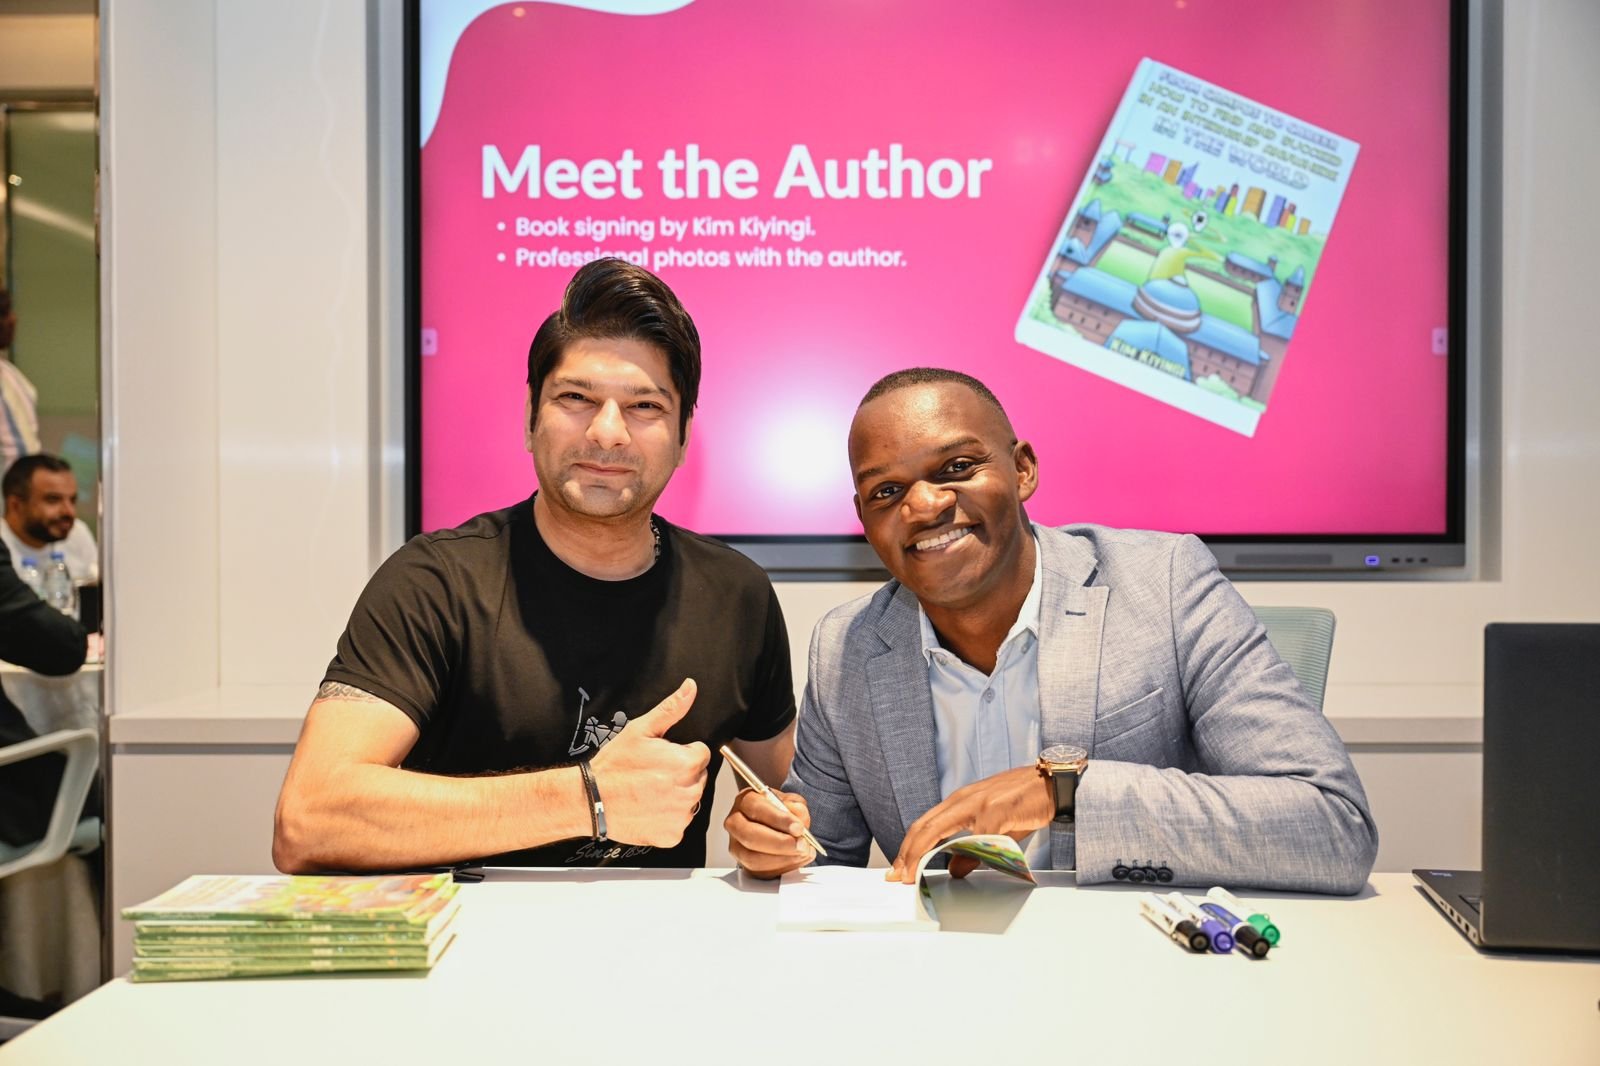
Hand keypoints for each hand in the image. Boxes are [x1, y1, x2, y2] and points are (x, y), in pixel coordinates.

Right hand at [588, 679, 709, 846]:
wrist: (589, 800)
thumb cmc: (613, 766)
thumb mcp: (640, 730)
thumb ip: (671, 709)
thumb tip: (690, 687)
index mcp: (687, 763)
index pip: (701, 754)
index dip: (682, 753)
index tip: (663, 758)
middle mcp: (690, 791)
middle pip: (698, 778)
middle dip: (681, 774)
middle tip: (653, 775)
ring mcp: (681, 816)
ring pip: (690, 801)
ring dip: (676, 796)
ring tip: (649, 792)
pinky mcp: (672, 835)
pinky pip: (678, 823)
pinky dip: (667, 818)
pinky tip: (648, 809)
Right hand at [725, 787, 813, 878]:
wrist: (776, 824)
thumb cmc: (780, 811)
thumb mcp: (792, 801)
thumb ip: (796, 808)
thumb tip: (798, 822)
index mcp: (745, 800)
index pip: (757, 808)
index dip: (778, 819)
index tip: (798, 827)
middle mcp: (735, 822)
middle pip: (750, 836)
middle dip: (779, 843)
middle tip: (801, 844)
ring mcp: (737, 845)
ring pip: (753, 858)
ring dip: (782, 858)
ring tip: (802, 852)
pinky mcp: (744, 864)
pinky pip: (760, 871)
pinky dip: (782, 867)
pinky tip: (796, 859)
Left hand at [886, 765, 1052, 882]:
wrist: (1052, 783)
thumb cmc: (1024, 803)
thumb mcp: (993, 829)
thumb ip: (972, 847)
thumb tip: (954, 870)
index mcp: (959, 803)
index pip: (924, 825)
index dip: (908, 848)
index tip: (899, 870)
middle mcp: (963, 799)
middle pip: (924, 826)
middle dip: (907, 853)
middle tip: (898, 877)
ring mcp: (979, 802)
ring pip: (940, 828)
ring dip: (923, 853)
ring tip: (915, 873)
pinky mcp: (997, 809)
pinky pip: (978, 835)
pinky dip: (967, 852)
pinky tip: (962, 867)